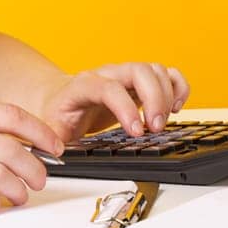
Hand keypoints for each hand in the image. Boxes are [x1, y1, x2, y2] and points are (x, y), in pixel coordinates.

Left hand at [40, 62, 191, 141]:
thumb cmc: (56, 116)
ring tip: (163, 123)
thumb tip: (57, 158)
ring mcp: (125, 75)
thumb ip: (52, 145)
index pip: (109, 88)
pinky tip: (176, 107)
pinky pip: (166, 73)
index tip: (137, 132)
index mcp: (83, 85)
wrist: (57, 99)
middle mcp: (107, 74)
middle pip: (138, 71)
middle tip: (156, 129)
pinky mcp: (139, 82)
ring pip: (155, 70)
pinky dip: (177, 87)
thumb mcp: (49, 132)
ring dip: (167, 94)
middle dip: (154, 99)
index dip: (126, 108)